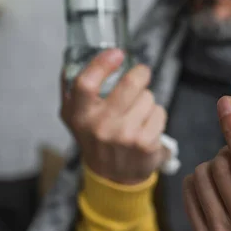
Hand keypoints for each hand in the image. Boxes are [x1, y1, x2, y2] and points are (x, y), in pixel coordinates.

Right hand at [60, 49, 168, 184]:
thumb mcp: (74, 117)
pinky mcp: (145, 143)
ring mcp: (124, 135)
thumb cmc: (96, 138)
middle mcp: (100, 126)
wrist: (113, 176)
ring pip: (148, 97)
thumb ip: (71, 89)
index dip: (102, 64)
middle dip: (140, 74)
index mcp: (79, 115)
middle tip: (142, 74)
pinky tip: (146, 126)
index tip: (118, 53)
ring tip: (137, 113)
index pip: (85, 84)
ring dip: (147, 100)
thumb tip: (73, 59)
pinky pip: (159, 112)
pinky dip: (156, 115)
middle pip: (129, 84)